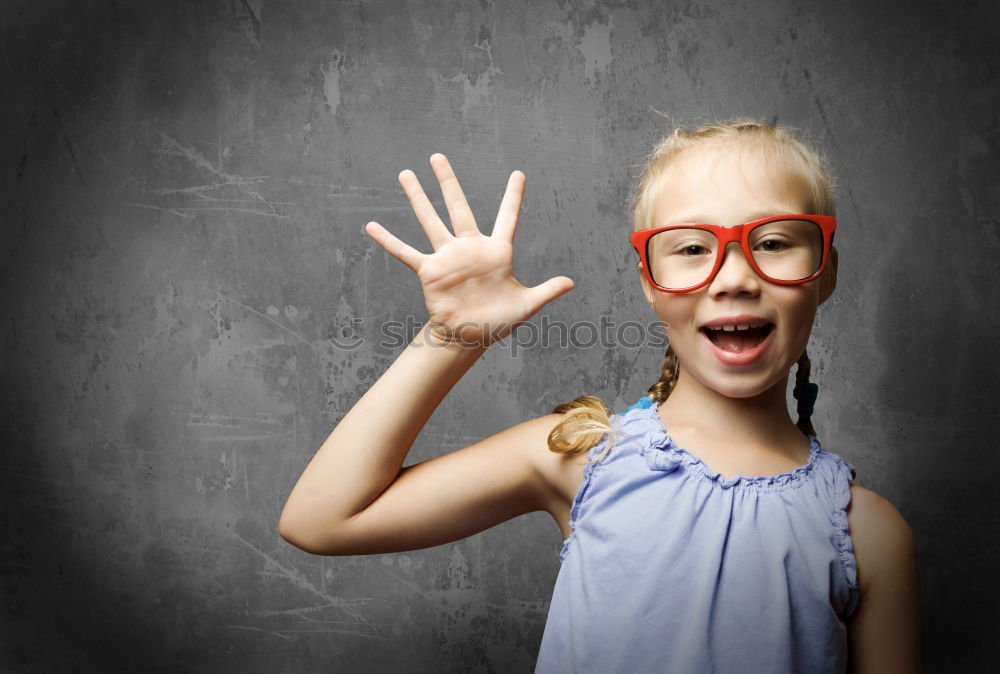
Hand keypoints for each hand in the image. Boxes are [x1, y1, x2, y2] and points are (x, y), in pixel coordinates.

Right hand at [365, 154, 573, 348]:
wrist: (469, 337)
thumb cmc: (498, 321)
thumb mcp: (526, 305)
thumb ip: (547, 291)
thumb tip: (571, 283)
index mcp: (497, 252)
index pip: (507, 217)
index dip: (513, 196)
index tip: (518, 173)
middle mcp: (469, 248)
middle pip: (458, 206)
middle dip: (447, 181)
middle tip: (437, 156)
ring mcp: (447, 257)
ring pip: (430, 220)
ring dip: (417, 197)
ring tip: (405, 173)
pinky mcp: (429, 272)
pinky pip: (405, 253)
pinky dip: (389, 240)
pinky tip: (371, 226)